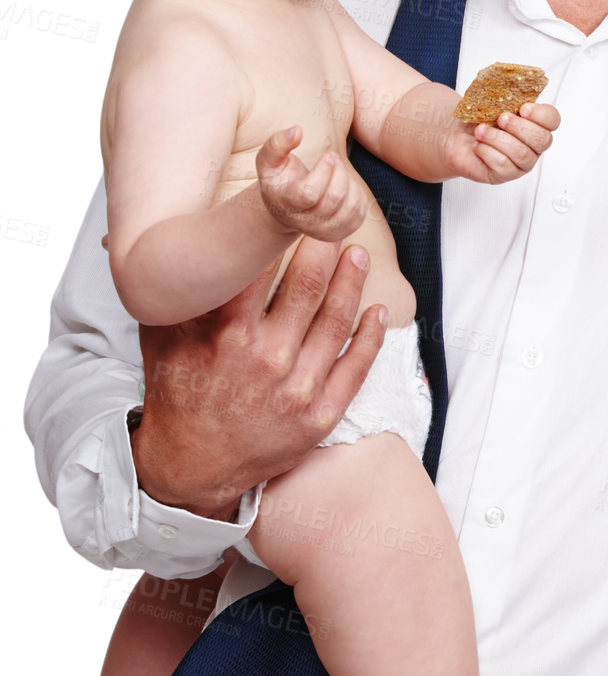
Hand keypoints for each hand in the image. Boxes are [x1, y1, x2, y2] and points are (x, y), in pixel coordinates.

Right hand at [131, 238, 387, 515]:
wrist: (191, 468)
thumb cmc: (177, 396)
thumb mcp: (161, 340)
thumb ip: (170, 292)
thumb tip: (163, 241)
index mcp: (226, 335)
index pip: (261, 268)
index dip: (279, 233)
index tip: (293, 207)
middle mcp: (266, 359)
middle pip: (307, 287)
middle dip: (324, 247)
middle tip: (334, 220)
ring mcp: (297, 390)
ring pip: (336, 322)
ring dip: (352, 282)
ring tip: (357, 253)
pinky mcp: (319, 416)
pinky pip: (355, 369)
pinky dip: (371, 337)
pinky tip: (378, 311)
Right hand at [256, 126, 367, 240]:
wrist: (286, 207)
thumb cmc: (279, 178)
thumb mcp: (269, 160)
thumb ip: (277, 143)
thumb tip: (297, 131)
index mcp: (285, 203)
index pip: (309, 193)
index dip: (324, 171)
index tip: (328, 155)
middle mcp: (304, 223)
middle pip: (333, 198)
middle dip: (339, 171)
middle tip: (334, 158)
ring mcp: (323, 231)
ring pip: (349, 207)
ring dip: (349, 181)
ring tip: (339, 170)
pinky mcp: (341, 232)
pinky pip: (359, 212)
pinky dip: (357, 193)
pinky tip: (345, 183)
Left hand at [447, 101, 559, 184]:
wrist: (456, 135)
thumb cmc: (477, 118)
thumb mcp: (492, 100)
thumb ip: (506, 93)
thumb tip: (510, 83)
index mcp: (534, 123)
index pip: (553, 120)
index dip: (541, 115)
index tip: (523, 108)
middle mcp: (533, 145)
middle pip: (542, 140)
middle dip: (519, 127)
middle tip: (501, 118)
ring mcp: (521, 162)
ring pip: (522, 154)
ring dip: (498, 139)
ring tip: (480, 131)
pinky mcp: (505, 175)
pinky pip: (504, 166)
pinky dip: (487, 152)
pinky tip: (478, 146)